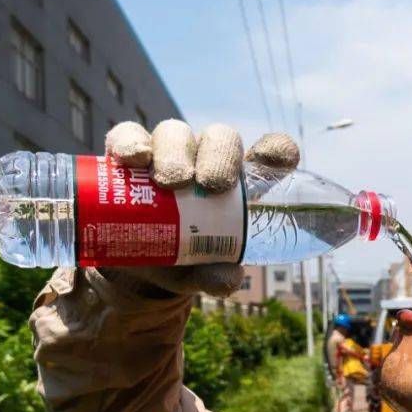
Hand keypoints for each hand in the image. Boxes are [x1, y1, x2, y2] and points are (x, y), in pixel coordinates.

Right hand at [102, 119, 299, 297]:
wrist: (134, 265)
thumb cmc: (182, 260)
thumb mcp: (200, 273)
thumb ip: (216, 276)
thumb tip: (228, 278)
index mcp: (236, 182)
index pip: (265, 154)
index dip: (276, 150)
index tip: (283, 161)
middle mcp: (203, 158)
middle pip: (219, 138)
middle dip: (218, 157)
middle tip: (211, 185)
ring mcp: (166, 152)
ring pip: (176, 133)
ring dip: (175, 153)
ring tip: (171, 183)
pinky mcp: (128, 155)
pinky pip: (128, 136)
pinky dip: (130, 142)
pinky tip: (133, 158)